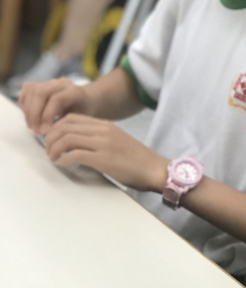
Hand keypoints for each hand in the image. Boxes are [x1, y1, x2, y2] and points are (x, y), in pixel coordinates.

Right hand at [20, 78, 90, 134]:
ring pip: (31, 91)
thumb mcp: (81, 120)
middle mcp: (61, 83)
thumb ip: (66, 124)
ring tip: (33, 127)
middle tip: (36, 130)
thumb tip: (51, 134)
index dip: (47, 116)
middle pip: (40, 93)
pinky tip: (30, 117)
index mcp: (74, 91)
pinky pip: (26, 91)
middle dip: (35, 114)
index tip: (45, 132)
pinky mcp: (40, 84)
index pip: (56, 99)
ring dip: (28, 111)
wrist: (86, 100)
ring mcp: (49, 82)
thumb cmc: (84, 113)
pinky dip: (25, 104)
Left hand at [45, 114, 168, 190]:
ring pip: (66, 138)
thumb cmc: (137, 160)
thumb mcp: (116, 141)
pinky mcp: (103, 159)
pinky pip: (74, 154)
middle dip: (51, 138)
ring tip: (53, 158)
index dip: (56, 127)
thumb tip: (75, 146)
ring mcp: (102, 143)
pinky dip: (63, 159)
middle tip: (49, 150)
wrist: (154, 169)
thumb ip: (98, 139)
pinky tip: (62, 164)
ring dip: (54, 149)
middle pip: (65, 126)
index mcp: (105, 125)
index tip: (53, 139)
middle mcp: (103, 130)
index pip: (72, 118)